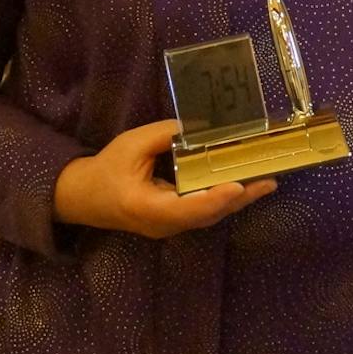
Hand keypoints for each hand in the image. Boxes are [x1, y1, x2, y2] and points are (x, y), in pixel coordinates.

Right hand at [52, 119, 273, 237]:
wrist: (84, 197)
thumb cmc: (106, 170)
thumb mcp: (130, 145)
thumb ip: (163, 135)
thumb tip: (196, 127)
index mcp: (146, 207)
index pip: (185, 208)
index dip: (213, 199)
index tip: (236, 186)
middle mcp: (163, 224)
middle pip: (206, 215)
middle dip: (238, 198)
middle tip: (268, 180)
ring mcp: (170, 226)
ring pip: (209, 216)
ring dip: (238, 199)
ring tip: (267, 182)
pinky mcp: (176, 221)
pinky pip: (204, 212)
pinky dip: (225, 199)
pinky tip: (246, 185)